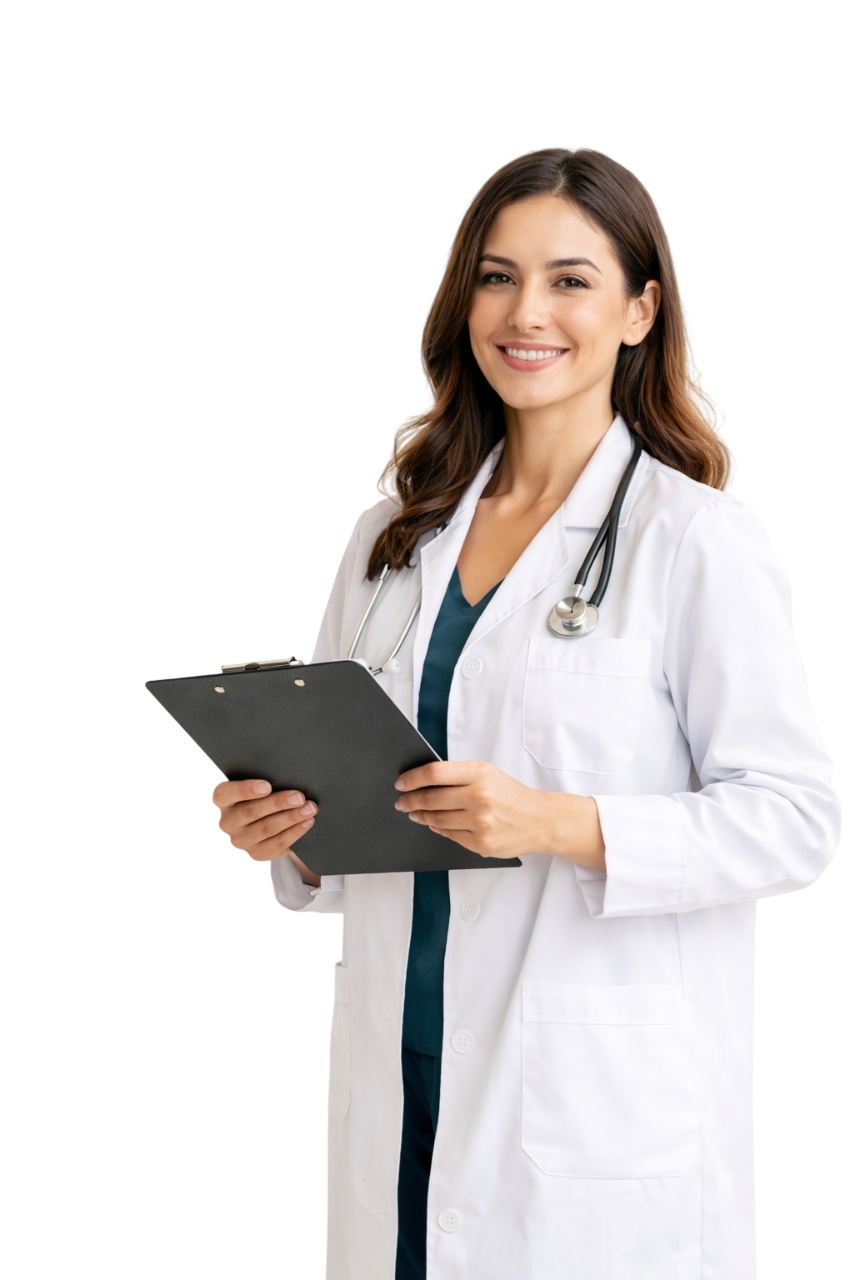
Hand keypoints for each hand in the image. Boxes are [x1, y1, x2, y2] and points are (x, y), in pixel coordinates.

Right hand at [212, 779, 317, 863]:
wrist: (263, 823)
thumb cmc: (261, 796)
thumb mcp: (256, 788)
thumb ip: (265, 783)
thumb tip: (287, 775)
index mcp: (223, 800)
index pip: (226, 794)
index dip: (245, 790)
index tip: (267, 785)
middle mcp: (227, 822)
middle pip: (252, 811)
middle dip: (278, 803)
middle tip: (299, 797)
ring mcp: (240, 840)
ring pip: (267, 828)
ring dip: (291, 817)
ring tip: (309, 808)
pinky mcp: (256, 853)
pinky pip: (277, 843)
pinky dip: (295, 831)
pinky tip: (307, 822)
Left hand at [393, 760, 547, 859]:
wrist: (540, 820)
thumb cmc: (511, 795)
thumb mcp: (488, 774)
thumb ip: (458, 776)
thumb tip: (423, 781)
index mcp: (479, 773)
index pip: (434, 773)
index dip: (412, 778)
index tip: (401, 783)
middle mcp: (479, 797)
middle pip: (430, 798)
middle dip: (410, 801)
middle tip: (401, 801)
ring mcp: (480, 822)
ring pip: (436, 820)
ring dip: (420, 816)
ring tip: (414, 813)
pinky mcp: (480, 843)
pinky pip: (449, 835)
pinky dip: (438, 828)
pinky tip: (434, 823)